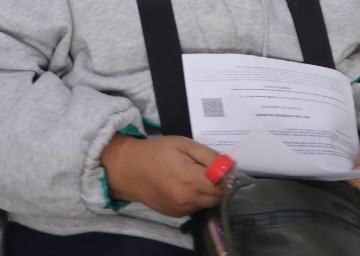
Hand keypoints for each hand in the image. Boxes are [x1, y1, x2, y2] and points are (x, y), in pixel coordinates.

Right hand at [99, 134, 223, 217]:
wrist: (129, 169)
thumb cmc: (157, 152)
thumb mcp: (184, 144)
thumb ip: (209, 156)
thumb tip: (231, 167)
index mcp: (192, 181)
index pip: (225, 188)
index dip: (230, 179)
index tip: (229, 170)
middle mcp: (189, 200)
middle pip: (219, 199)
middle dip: (222, 187)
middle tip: (216, 173)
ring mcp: (182, 210)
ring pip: (208, 205)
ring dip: (209, 194)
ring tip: (199, 178)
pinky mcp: (176, 215)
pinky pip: (196, 208)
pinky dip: (197, 199)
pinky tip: (187, 186)